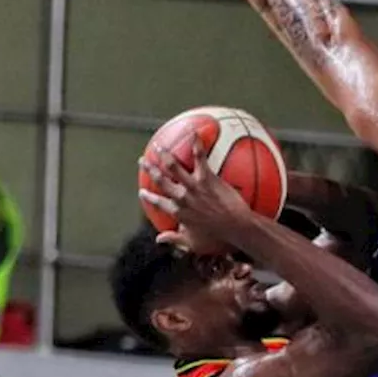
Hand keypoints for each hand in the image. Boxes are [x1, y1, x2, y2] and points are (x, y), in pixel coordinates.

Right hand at [139, 134, 254, 253]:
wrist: (235, 227)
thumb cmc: (217, 238)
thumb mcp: (193, 243)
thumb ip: (175, 239)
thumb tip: (159, 240)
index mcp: (177, 212)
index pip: (157, 203)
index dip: (148, 197)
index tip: (142, 191)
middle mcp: (181, 197)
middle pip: (161, 180)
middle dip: (149, 170)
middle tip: (142, 162)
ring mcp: (193, 186)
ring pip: (173, 167)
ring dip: (164, 155)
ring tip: (158, 147)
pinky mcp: (207, 178)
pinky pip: (200, 158)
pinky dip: (197, 145)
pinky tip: (195, 133)